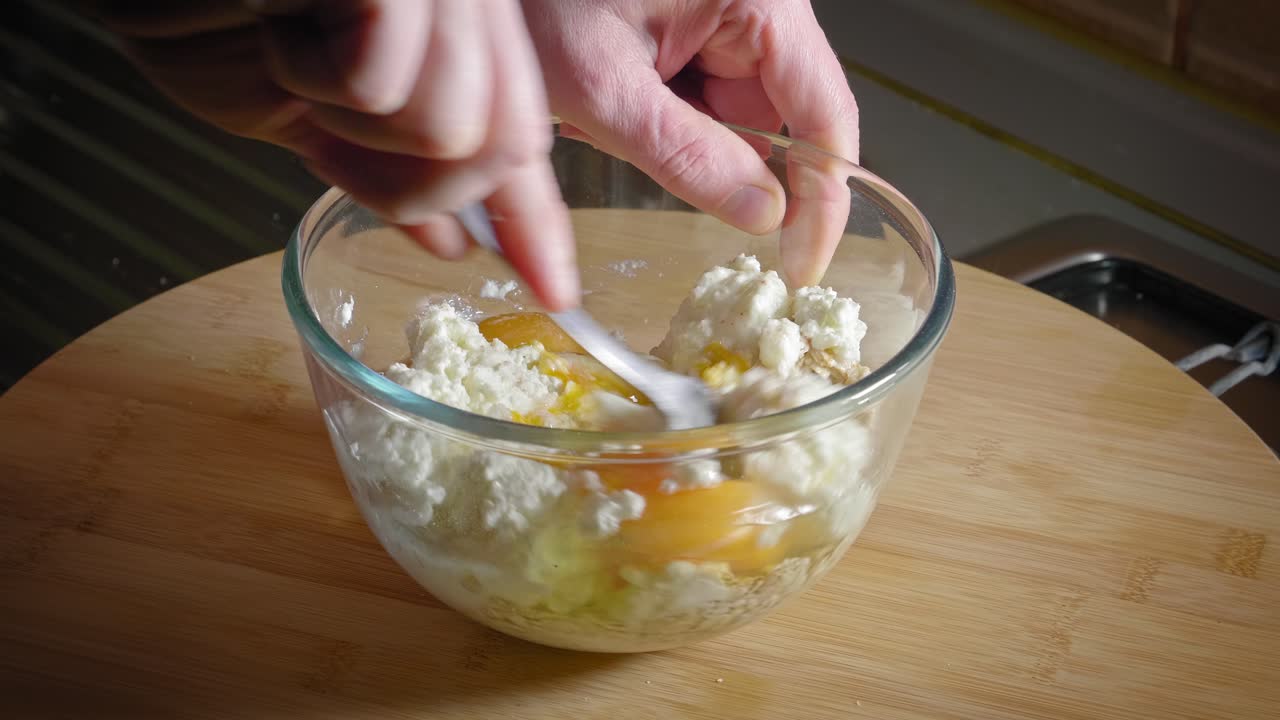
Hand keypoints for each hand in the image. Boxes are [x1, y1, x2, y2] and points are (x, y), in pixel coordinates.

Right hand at [86, 0, 578, 309]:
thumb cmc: (203, 14)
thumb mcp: (314, 114)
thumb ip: (394, 173)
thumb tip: (454, 243)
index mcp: (458, 26)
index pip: (516, 142)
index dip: (537, 228)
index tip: (555, 293)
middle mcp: (466, 2)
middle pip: (499, 148)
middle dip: (412, 177)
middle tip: (329, 125)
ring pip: (451, 129)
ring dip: (350, 124)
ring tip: (292, 56)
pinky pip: (383, 86)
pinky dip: (311, 80)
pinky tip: (277, 31)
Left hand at [522, 0, 858, 286]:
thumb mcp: (600, 86)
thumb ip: (686, 156)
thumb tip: (762, 215)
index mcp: (760, 0)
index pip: (825, 115)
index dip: (819, 201)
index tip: (800, 269)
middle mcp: (760, 1)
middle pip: (780, 117)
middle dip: (714, 158)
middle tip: (632, 147)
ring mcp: (730, 9)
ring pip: (736, 112)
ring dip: (676, 135)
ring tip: (601, 107)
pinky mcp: (699, 19)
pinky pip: (703, 91)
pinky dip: (657, 112)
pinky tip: (609, 92)